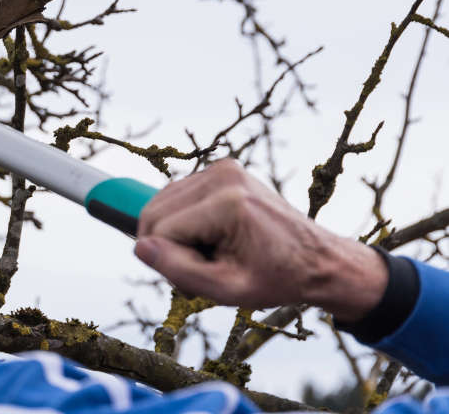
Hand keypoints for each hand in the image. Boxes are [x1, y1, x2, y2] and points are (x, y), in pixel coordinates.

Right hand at [135, 159, 386, 321]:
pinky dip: (182, 220)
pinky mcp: (222, 169)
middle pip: (154, 211)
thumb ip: (179, 270)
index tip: (203, 277)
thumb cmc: (279, 277)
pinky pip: (177, 196)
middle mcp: (222, 175)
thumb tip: (140, 248)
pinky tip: (210, 236)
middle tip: (201, 268)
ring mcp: (223, 168)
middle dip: (166, 245)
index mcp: (228, 202)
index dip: (172, 261)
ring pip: (161, 203)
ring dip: (172, 233)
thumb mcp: (228, 289)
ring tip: (208, 253)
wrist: (318, 259)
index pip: (161, 231)